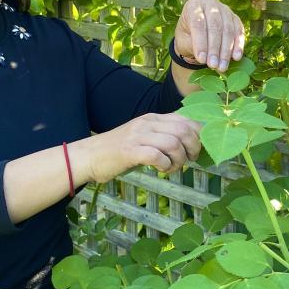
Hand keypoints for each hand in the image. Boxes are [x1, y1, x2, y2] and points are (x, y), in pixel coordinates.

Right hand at [87, 113, 201, 182]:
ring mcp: (138, 136)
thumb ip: (163, 136)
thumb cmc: (119, 151)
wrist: (90, 156)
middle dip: (193, 148)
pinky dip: (165, 165)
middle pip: (184, 130)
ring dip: (179, 160)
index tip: (197, 149)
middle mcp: (147, 123)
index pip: (186, 119)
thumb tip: (189, 145)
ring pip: (173, 143)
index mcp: (153, 118)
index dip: (199, 134)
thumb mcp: (144, 136)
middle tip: (189, 160)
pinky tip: (161, 170)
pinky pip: (157, 156)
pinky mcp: (130, 151)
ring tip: (172, 168)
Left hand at [174, 0, 245, 72]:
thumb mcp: (183, 40)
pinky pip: (239, 31)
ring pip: (228, 29)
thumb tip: (204, 57)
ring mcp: (225, 9)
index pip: (198, 23)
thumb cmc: (187, 36)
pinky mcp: (235, 18)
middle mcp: (210, 3)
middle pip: (215, 26)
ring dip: (226, 50)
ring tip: (222, 67)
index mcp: (193, 5)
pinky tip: (236, 57)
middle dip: (214, 48)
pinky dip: (238, 45)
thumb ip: (191, 45)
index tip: (201, 60)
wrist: (197, 33)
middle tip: (213, 65)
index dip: (200, 43)